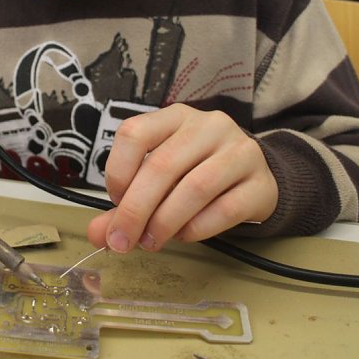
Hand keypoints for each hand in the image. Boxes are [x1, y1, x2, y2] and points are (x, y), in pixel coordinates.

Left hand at [86, 104, 277, 252]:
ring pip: (194, 188)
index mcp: (175, 117)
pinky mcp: (261, 182)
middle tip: (123, 240)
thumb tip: (97, 234)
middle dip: (135, 210)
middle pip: (162, 166)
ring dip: (165, 222)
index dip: (117, 171)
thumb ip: (126, 203)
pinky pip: (225, 209)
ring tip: (152, 241)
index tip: (115, 200)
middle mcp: (208, 125)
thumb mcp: (160, 177)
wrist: (255, 175)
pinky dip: (197, 229)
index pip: (134, 133)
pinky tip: (184, 235)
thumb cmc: (197, 172)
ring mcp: (240, 151)